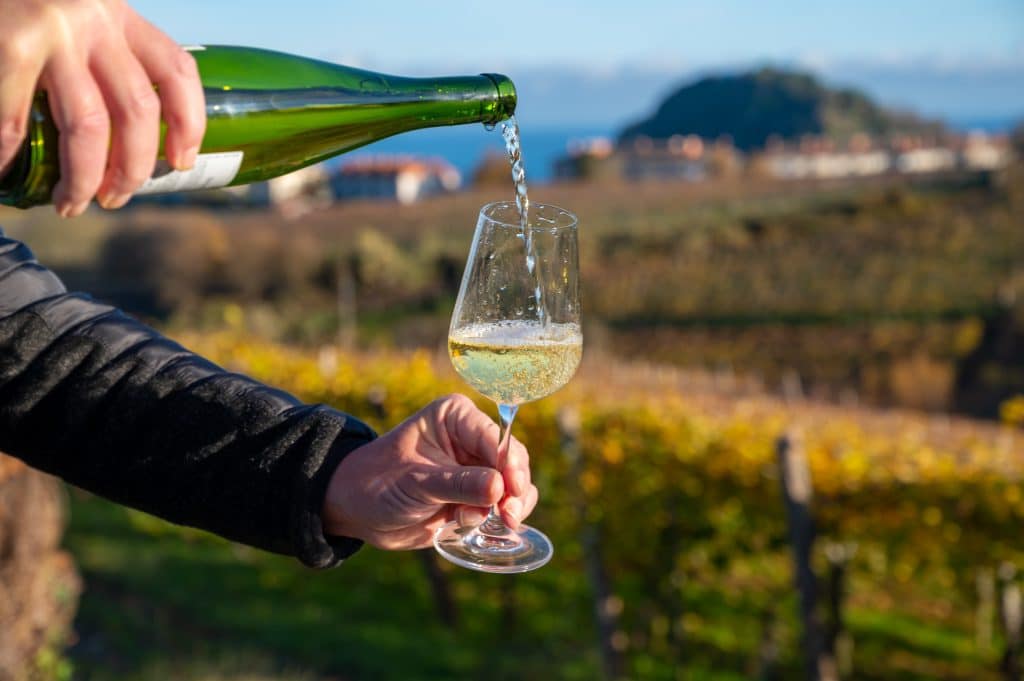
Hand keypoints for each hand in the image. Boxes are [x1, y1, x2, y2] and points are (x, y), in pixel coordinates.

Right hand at [0, 0, 205, 215]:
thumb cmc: (20, 1)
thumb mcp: (76, 12)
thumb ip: (101, 51)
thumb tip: (122, 132)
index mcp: (119, 13)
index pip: (177, 71)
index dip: (189, 124)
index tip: (180, 163)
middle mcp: (96, 19)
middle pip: (139, 111)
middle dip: (131, 169)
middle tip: (114, 199)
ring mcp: (54, 32)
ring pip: (90, 127)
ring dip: (83, 178)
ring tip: (71, 204)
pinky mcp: (13, 44)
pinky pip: (19, 120)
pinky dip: (10, 153)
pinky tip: (6, 169)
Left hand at [322, 394, 538, 550]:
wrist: (359, 511)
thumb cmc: (379, 483)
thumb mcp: (416, 482)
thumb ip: (458, 484)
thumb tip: (499, 488)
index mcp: (456, 417)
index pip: (495, 437)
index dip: (509, 463)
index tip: (511, 491)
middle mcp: (471, 438)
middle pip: (512, 460)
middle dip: (513, 489)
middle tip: (508, 515)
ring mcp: (477, 468)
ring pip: (514, 485)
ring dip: (507, 508)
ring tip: (486, 522)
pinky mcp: (477, 495)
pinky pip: (505, 506)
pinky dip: (501, 519)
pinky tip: (479, 527)